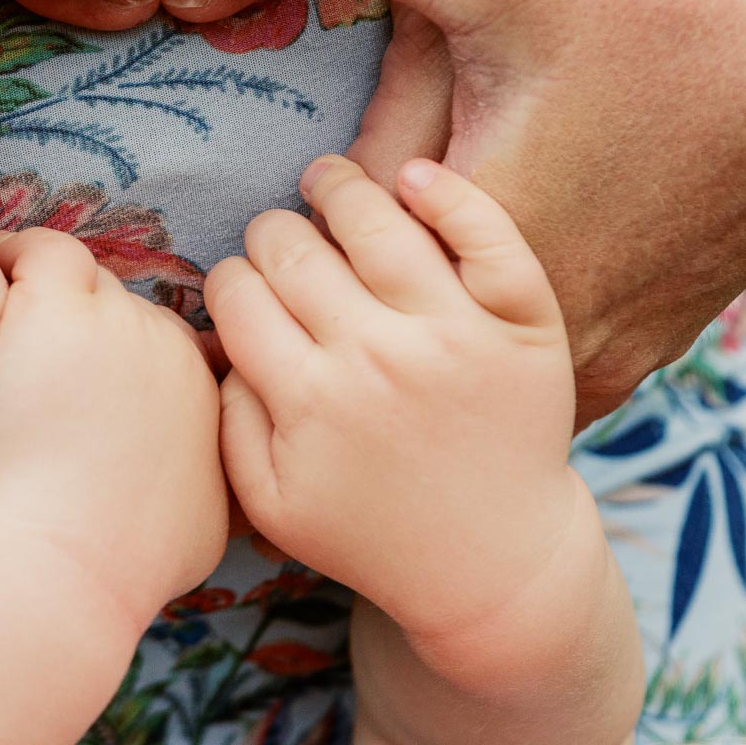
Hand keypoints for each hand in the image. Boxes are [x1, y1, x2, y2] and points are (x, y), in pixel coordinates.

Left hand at [0, 230, 226, 619]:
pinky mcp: (57, 307)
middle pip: (124, 311)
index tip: (76, 387)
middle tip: (34, 367)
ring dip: (45, 297)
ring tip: (1, 323)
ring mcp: (118, 320)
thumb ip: (204, 479)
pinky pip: (42, 251)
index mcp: (207, 392)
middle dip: (84, 334)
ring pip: (85, 280)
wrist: (61, 566)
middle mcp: (172, 345)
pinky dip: (12, 257)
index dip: (115, 364)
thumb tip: (190, 470)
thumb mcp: (201, 526)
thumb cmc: (117, 566)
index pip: (162, 349)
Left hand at [167, 0, 745, 423]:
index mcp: (483, 248)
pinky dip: (468, 336)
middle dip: (336, 278)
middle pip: (377, 330)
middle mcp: (541, 334)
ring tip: (385, 243)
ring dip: (404, 314)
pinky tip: (459, 274)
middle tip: (313, 215)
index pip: (318, 274)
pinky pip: (510, 373)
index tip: (281, 179)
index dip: (286, 224)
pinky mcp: (636, 354)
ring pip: (445, 362)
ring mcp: (595, 356)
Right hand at [212, 154, 578, 634]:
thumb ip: (228, 420)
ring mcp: (454, 335)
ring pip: (378, 222)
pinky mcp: (521, 323)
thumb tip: (224, 339)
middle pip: (296, 250)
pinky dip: (444, 192)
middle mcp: (378, 358)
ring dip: (339, 186)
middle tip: (280, 237)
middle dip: (272, 232)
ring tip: (328, 180)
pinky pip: (485, 233)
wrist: (494, 567)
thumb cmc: (373, 532)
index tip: (244, 284)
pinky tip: (411, 177)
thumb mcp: (271, 503)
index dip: (230, 278)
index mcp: (309, 399)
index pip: (239, 294)